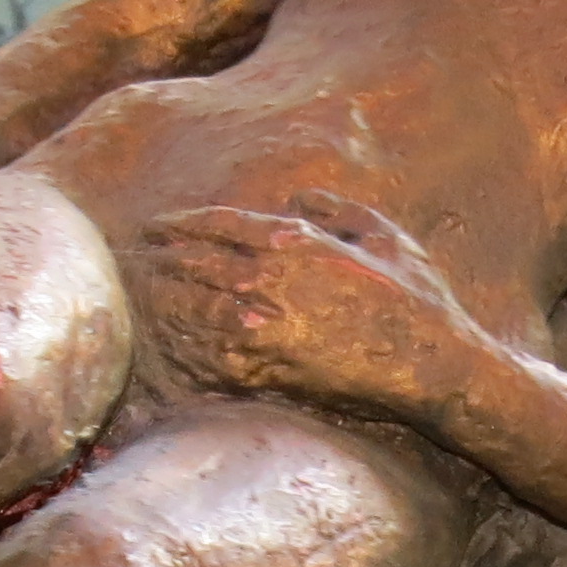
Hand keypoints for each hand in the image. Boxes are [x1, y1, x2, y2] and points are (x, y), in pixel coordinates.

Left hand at [136, 192, 481, 416]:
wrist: (433, 364)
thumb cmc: (417, 297)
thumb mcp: (384, 234)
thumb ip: (337, 209)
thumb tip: (297, 196)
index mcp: (298, 242)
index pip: (221, 225)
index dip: (183, 224)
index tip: (157, 225)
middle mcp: (274, 280)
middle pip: (198, 264)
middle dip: (162, 259)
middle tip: (133, 260)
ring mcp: (269, 327)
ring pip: (198, 309)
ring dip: (166, 303)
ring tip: (141, 301)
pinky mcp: (273, 369)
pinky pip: (216, 357)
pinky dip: (189, 350)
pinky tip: (170, 349)